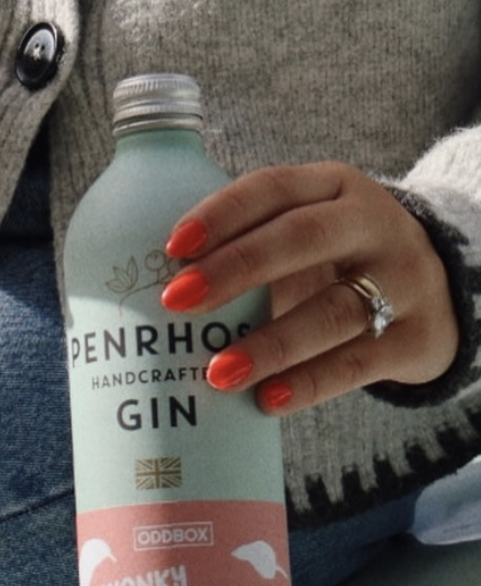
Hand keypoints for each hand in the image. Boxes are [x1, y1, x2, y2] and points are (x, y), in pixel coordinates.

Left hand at [160, 162, 459, 414]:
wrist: (441, 293)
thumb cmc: (338, 261)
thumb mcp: (308, 231)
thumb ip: (248, 245)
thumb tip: (143, 289)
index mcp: (333, 186)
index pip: (273, 188)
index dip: (222, 213)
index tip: (172, 246)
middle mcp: (371, 224)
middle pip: (301, 240)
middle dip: (235, 269)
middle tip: (176, 301)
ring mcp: (402, 279)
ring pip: (334, 308)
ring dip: (270, 342)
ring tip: (217, 373)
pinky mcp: (417, 336)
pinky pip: (359, 362)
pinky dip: (311, 382)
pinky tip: (268, 399)